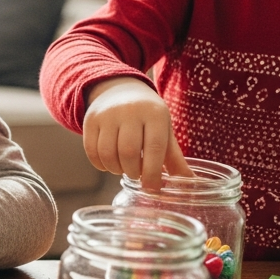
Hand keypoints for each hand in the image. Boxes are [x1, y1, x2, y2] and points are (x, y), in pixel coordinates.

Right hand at [83, 76, 191, 190]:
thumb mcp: (164, 130)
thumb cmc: (147, 117)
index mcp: (154, 113)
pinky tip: (109, 164)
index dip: (152, 172)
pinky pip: (91, 150)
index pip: (154, 148)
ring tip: (123, 169)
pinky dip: (100, 164)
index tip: (152, 188)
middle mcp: (130, 111)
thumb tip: (189, 181)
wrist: (120, 90)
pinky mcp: (90, 120)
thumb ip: (174, 158)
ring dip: (115, 169)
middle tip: (137, 175)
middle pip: (128, 152)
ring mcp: (107, 115)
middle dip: (133, 171)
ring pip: (107, 153)